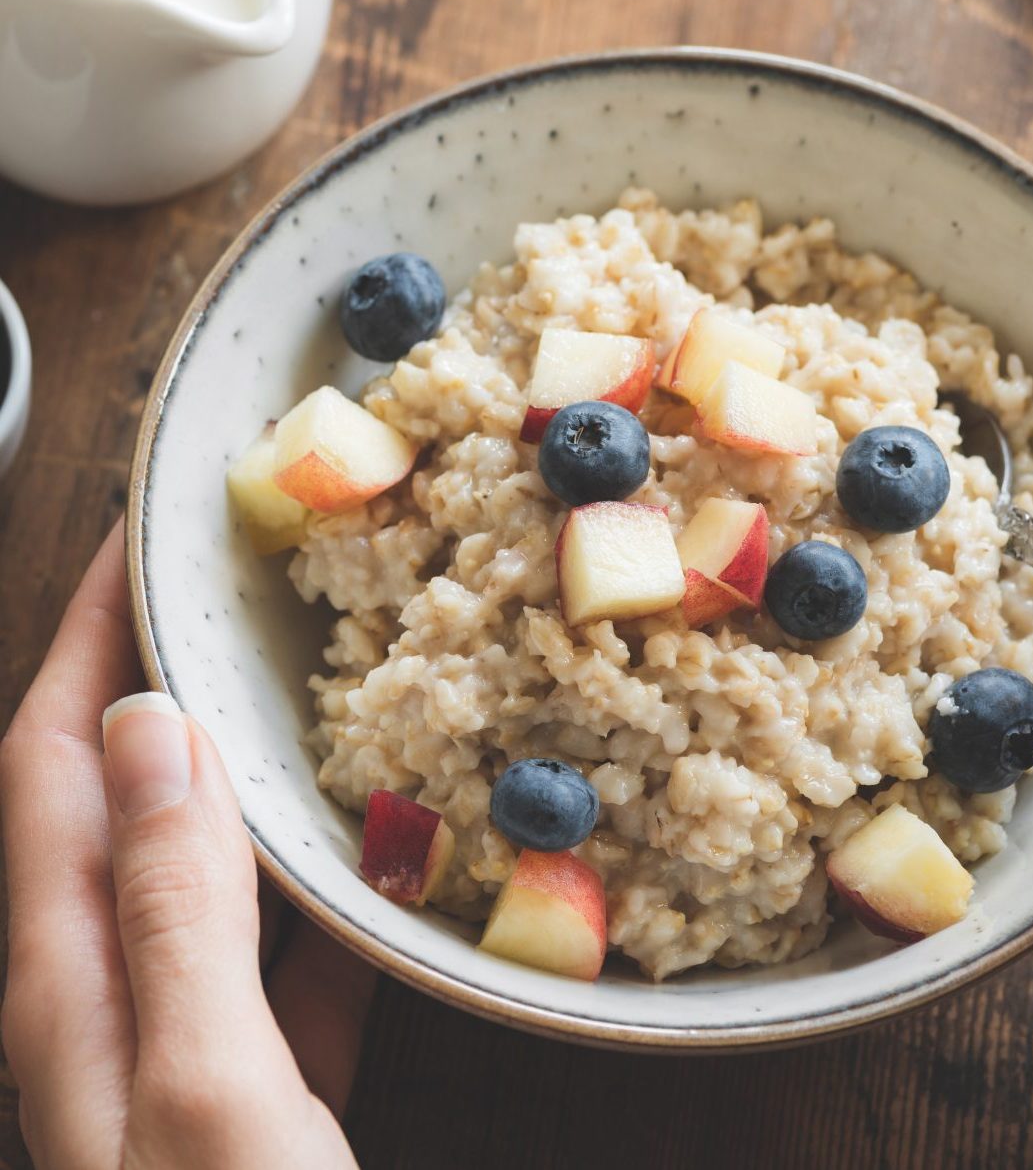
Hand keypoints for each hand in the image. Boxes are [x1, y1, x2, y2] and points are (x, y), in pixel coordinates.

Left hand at [1, 523, 373, 1168]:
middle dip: (160, 675)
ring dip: (247, 767)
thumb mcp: (202, 1086)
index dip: (93, 635)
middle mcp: (105, 993)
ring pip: (207, 860)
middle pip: (121, 794)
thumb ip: (171, 908)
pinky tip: (384, 856)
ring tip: (314, 688)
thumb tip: (160, 729)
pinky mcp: (254, 1081)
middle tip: (233, 588)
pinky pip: (282, 947)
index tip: (142, 535)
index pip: (59, 756)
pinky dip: (323, 881)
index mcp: (66, 976)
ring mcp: (182, 1037)